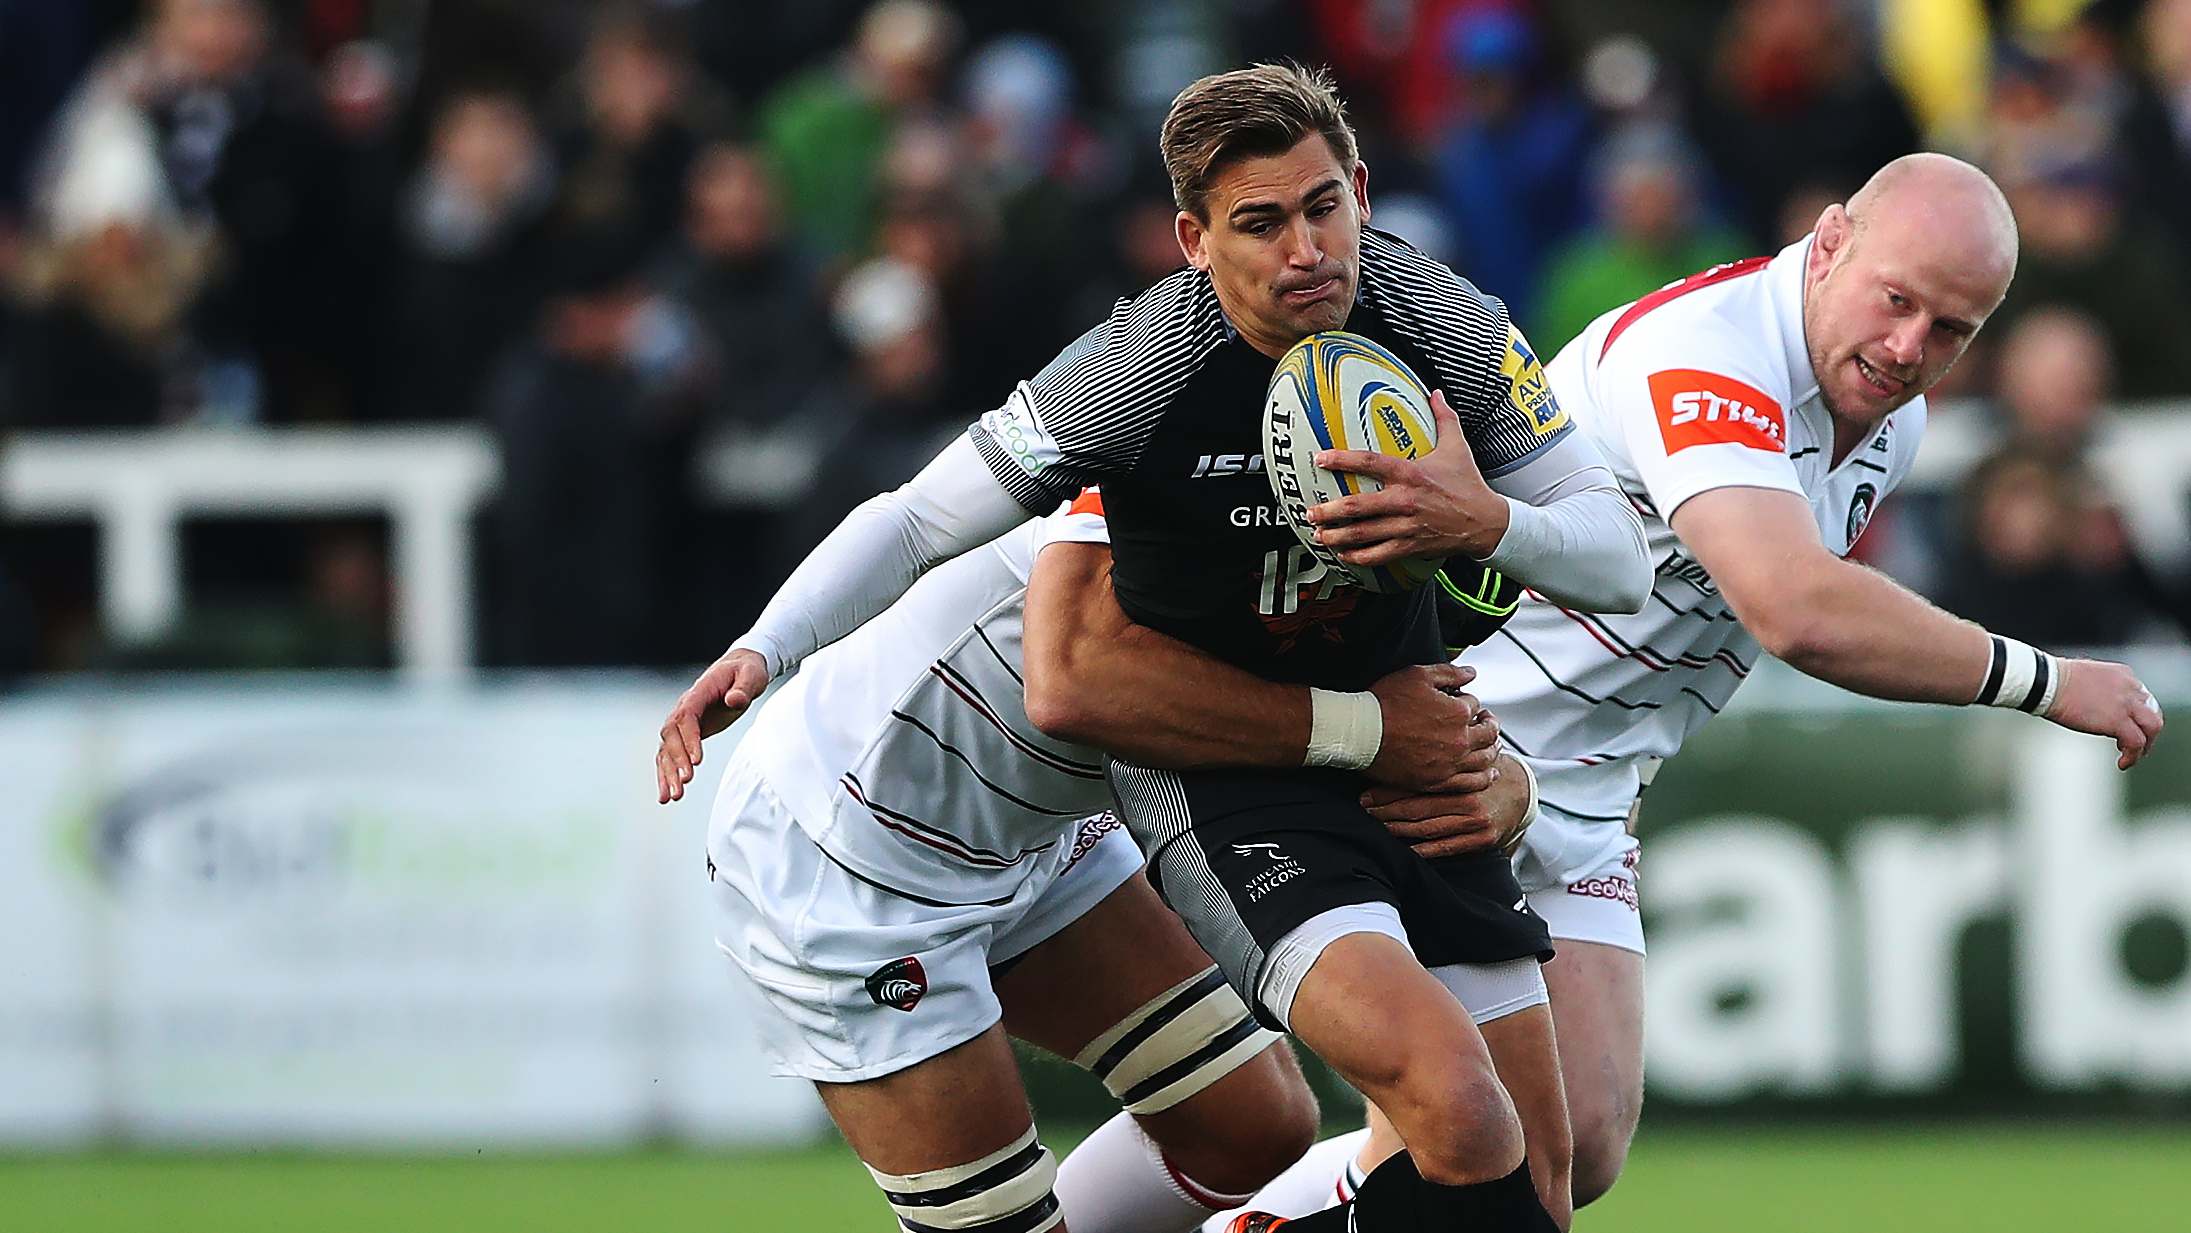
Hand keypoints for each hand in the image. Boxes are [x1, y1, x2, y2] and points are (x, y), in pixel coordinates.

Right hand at [656, 649, 770, 803]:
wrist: (740, 667)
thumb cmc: (747, 671)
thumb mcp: (752, 675)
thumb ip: (744, 688)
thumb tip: (734, 700)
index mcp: (698, 692)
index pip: (687, 716)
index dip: (689, 738)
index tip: (696, 760)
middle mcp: (684, 707)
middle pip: (671, 735)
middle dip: (677, 760)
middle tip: (686, 782)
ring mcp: (682, 721)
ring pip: (667, 749)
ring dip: (668, 773)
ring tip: (674, 797)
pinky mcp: (686, 734)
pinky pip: (670, 755)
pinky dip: (666, 774)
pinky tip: (667, 795)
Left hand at [1306, 390, 1509, 565]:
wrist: (1486, 522)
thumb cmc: (1468, 484)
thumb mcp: (1457, 447)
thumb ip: (1443, 418)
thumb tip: (1435, 392)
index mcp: (1411, 474)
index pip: (1370, 462)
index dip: (1342, 459)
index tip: (1320, 458)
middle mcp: (1405, 501)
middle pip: (1358, 506)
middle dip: (1329, 510)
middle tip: (1310, 511)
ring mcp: (1406, 527)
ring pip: (1363, 534)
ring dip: (1336, 536)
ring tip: (1319, 534)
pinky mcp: (1410, 546)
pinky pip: (1378, 555)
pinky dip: (1358, 557)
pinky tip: (1344, 554)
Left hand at [1361, 753, 1533, 859]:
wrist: (1521, 792)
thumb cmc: (1483, 773)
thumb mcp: (1465, 758)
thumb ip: (1441, 758)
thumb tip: (1398, 751)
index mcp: (1462, 777)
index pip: (1417, 784)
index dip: (1388, 790)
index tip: (1367, 793)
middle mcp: (1468, 799)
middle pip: (1418, 807)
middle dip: (1386, 810)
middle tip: (1366, 809)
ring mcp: (1475, 821)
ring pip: (1427, 828)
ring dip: (1398, 829)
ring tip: (1378, 825)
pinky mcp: (1482, 840)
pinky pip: (1446, 847)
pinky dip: (1423, 850)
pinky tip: (1406, 848)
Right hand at [1365, 663, 1501, 791]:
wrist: (1361, 733)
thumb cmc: (1385, 703)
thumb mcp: (1418, 675)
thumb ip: (1449, 673)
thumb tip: (1471, 674)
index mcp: (1458, 712)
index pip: (1475, 706)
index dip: (1467, 702)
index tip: (1458, 702)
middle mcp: (1460, 740)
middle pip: (1488, 734)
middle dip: (1489, 725)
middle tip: (1487, 722)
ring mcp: (1450, 764)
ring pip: (1485, 759)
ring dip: (1492, 750)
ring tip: (1493, 746)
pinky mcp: (1437, 781)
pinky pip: (1471, 783)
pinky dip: (1484, 778)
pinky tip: (1489, 773)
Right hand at [2047, 658, 2163, 769]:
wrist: (2047, 682)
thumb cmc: (2054, 678)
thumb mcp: (2085, 676)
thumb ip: (2098, 687)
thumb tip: (2093, 701)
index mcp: (2123, 675)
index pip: (2142, 697)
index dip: (2137, 714)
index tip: (2128, 724)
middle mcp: (2130, 688)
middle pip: (2153, 711)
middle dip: (2147, 729)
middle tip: (2138, 744)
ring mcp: (2126, 705)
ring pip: (2153, 727)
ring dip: (2146, 744)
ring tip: (2133, 755)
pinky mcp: (2118, 721)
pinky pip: (2136, 743)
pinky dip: (2133, 756)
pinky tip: (2122, 763)